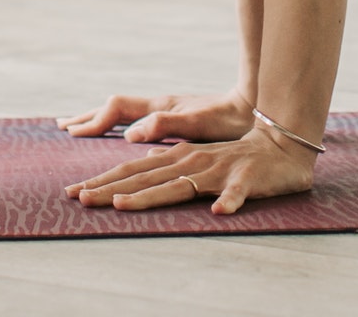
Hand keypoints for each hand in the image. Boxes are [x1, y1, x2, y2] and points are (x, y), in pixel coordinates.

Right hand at [57, 89, 253, 143]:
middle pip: (113, 107)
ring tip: (79, 126)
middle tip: (61, 126)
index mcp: (159, 107)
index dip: (94, 121)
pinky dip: (116, 123)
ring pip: (122, 112)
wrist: (252, 107)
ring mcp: (164, 110)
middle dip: (87, 117)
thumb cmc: (228, 119)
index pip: (115, 108)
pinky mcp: (172, 118)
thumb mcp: (198, 124)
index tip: (73, 134)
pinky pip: (134, 119)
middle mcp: (158, 106)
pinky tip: (118, 132)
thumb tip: (131, 133)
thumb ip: (165, 125)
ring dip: (98, 118)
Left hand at [63, 125, 314, 214]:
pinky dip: (229, 200)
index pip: (134, 171)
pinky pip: (238, 192)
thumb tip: (142, 163)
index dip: (104, 182)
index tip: (74, 194)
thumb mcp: (198, 160)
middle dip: (111, 189)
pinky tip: (220, 210)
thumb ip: (170, 164)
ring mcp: (219, 170)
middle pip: (146, 177)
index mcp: (179, 158)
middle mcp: (192, 161)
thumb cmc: (238, 158)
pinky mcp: (247, 179)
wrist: (282, 147)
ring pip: (181, 184)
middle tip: (80, 199)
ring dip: (152, 195)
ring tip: (124, 205)